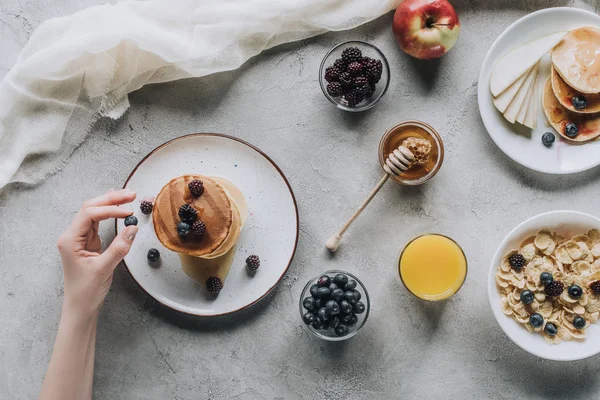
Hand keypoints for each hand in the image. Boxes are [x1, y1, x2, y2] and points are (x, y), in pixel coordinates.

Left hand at [57, 189, 137, 318]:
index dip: (110, 210)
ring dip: (111, 204)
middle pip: (91, 208)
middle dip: (111, 200)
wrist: (80, 307)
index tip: (128, 212)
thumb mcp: (104, 269)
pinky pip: (98, 222)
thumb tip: (132, 228)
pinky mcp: (88, 242)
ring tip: (128, 197)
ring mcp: (80, 238)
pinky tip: (118, 207)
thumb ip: (119, 247)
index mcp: (70, 240)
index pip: (90, 214)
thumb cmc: (86, 291)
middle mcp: (72, 235)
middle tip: (131, 195)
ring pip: (94, 212)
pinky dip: (110, 213)